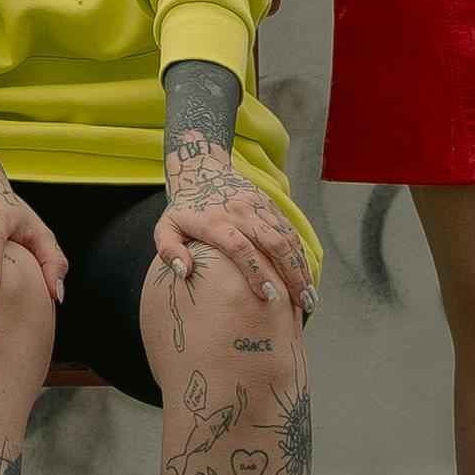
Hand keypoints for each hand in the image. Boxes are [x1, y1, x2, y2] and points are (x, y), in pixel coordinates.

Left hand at [154, 143, 314, 317]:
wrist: (202, 169)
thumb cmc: (182, 208)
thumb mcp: (164, 227)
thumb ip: (169, 250)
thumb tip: (184, 271)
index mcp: (215, 221)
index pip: (241, 248)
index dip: (257, 272)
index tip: (270, 297)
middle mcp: (240, 212)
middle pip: (274, 244)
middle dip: (291, 276)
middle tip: (303, 305)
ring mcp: (258, 207)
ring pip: (287, 238)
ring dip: (301, 268)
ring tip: (309, 297)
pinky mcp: (269, 205)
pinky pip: (290, 230)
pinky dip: (300, 255)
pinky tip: (306, 277)